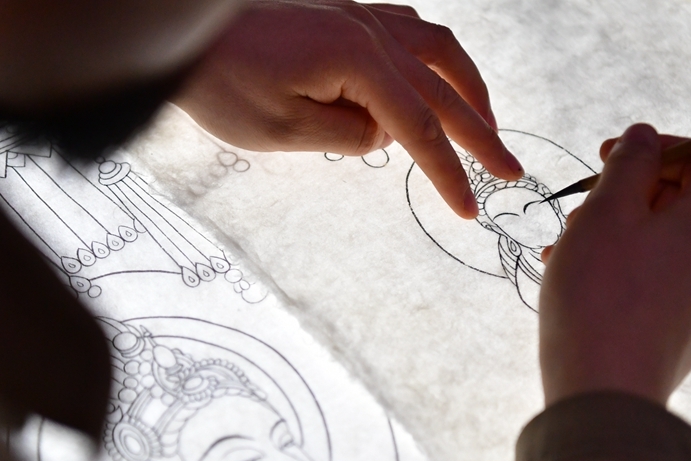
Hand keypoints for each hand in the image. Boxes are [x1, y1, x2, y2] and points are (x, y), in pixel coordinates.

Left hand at [173, 0, 523, 217]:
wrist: (179, 30)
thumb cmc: (220, 81)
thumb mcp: (283, 130)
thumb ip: (347, 136)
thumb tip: (382, 134)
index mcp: (358, 61)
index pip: (418, 129)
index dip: (447, 174)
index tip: (469, 210)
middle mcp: (369, 31)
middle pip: (443, 88)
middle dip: (481, 135)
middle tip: (511, 171)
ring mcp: (358, 15)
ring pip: (437, 48)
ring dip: (469, 88)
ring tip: (486, 125)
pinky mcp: (343, 12)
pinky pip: (408, 28)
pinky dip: (433, 56)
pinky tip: (435, 76)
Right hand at [539, 124, 690, 405]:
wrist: (605, 389)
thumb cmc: (601, 295)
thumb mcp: (607, 211)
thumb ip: (630, 163)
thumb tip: (644, 136)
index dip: (655, 148)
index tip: (606, 158)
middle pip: (683, 200)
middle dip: (627, 195)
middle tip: (578, 211)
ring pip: (666, 240)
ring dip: (617, 232)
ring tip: (565, 251)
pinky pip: (662, 276)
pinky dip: (625, 266)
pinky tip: (579, 279)